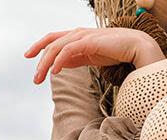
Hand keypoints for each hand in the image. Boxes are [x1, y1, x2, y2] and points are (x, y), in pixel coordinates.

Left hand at [24, 27, 164, 83]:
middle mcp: (77, 33)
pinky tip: (55, 72)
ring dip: (46, 64)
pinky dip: (59, 62)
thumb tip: (62, 64)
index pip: (53, 39)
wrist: (136, 46)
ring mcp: (82, 36)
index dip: (39, 47)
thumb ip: (77, 59)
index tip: (30, 58)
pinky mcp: (88, 42)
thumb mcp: (92, 57)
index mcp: (78, 36)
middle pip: (50, 43)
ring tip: (40, 78)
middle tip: (34, 78)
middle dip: (39, 59)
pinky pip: (68, 51)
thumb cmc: (118, 52)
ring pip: (56, 48)